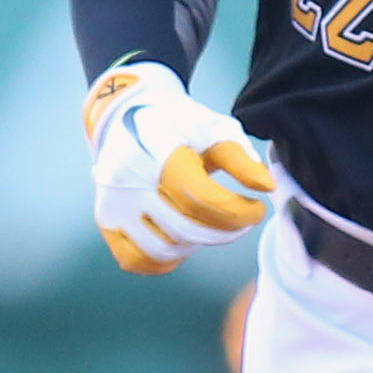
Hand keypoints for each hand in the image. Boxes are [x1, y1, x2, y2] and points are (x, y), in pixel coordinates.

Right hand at [82, 62, 273, 274]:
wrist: (127, 113)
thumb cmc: (178, 123)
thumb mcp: (213, 127)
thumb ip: (240, 157)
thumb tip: (266, 188)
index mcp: (154, 151)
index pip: (201, 199)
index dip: (237, 212)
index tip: (257, 208)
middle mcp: (126, 180)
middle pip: (185, 228)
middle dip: (225, 231)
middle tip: (242, 219)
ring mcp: (111, 203)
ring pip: (162, 250)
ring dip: (195, 244)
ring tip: (209, 224)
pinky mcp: (105, 219)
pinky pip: (135, 259)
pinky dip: (163, 259)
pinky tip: (182, 239)